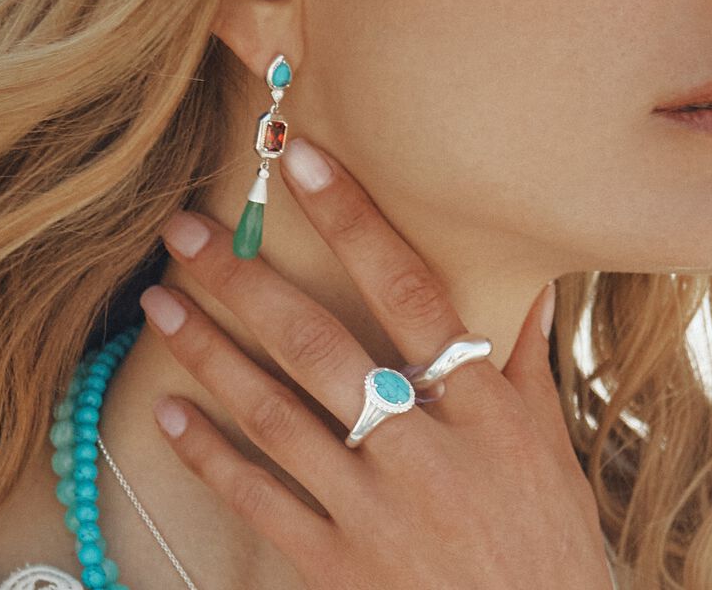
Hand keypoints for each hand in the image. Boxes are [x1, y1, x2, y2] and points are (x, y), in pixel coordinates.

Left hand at [139, 136, 613, 589]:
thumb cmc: (547, 548)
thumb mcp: (550, 452)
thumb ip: (522, 367)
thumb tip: (529, 289)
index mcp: (482, 408)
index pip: (408, 290)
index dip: (353, 221)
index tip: (302, 163)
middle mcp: (423, 449)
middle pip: (319, 344)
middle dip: (245, 280)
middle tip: (188, 231)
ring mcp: (374, 510)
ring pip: (273, 413)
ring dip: (209, 352)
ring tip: (161, 302)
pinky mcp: (336, 566)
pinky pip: (259, 498)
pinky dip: (208, 453)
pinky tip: (167, 411)